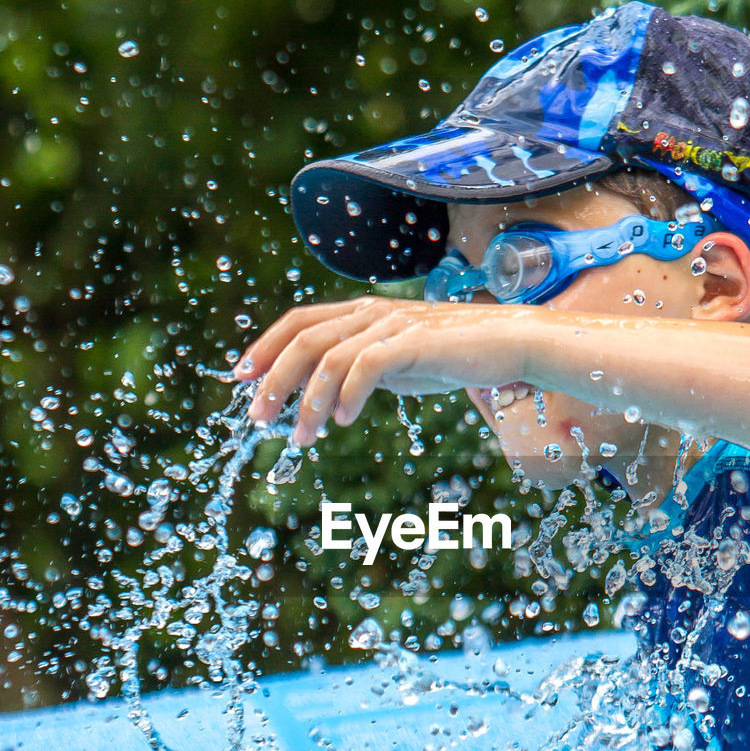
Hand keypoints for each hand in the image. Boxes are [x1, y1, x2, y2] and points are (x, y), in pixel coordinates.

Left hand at [233, 295, 534, 445]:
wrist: (509, 344)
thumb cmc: (455, 355)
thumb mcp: (398, 361)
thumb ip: (363, 367)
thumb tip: (328, 393)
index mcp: (362, 313)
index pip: (299, 321)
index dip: (265, 346)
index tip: (240, 377)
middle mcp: (371, 313)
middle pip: (303, 339)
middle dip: (273, 379)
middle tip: (258, 418)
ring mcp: (392, 325)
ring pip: (328, 358)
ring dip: (307, 402)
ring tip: (299, 438)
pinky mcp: (413, 342)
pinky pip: (366, 366)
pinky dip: (346, 395)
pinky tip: (341, 421)